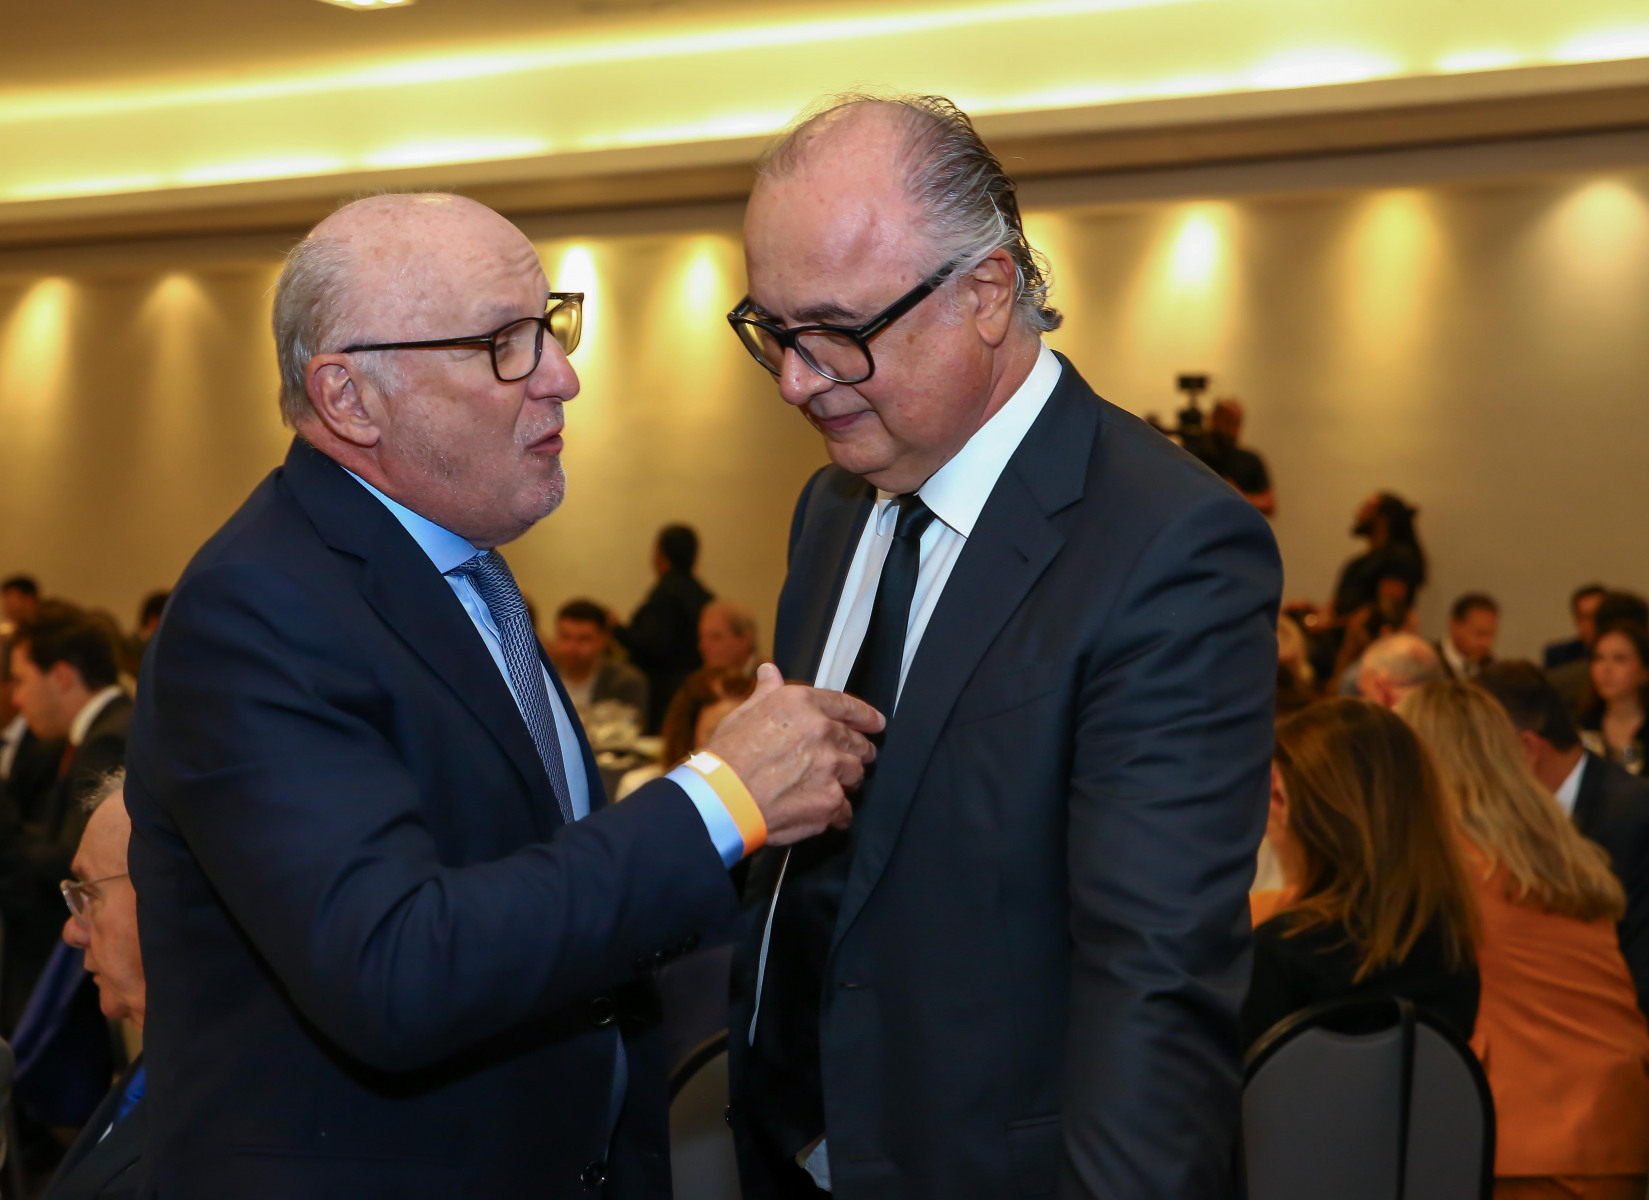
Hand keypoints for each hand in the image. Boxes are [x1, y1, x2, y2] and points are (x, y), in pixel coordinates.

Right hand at [706, 663, 883, 845]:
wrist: (722, 798)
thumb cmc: (727, 756)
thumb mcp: (743, 713)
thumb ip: (766, 692)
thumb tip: (769, 672)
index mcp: (803, 705)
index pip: (846, 705)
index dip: (865, 715)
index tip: (875, 722)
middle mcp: (823, 732)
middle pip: (856, 741)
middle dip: (858, 750)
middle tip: (855, 757)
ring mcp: (830, 767)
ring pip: (855, 774)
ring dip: (846, 780)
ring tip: (829, 786)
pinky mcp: (831, 800)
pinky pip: (845, 809)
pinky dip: (836, 812)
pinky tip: (822, 812)